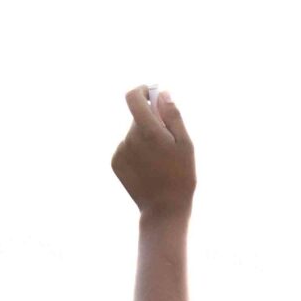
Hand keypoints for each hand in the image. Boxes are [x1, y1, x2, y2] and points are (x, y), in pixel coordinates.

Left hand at [112, 86, 195, 222]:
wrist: (164, 209)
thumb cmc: (181, 176)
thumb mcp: (185, 144)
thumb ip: (173, 116)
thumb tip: (163, 94)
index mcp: (147, 131)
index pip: (133, 98)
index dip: (141, 91)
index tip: (151, 93)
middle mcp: (129, 138)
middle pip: (137, 118)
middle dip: (151, 121)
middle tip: (168, 139)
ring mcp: (120, 151)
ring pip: (133, 134)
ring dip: (145, 138)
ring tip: (160, 160)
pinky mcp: (115, 162)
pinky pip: (126, 147)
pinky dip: (137, 151)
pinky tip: (149, 168)